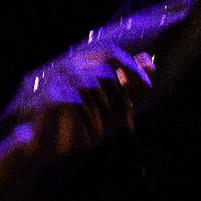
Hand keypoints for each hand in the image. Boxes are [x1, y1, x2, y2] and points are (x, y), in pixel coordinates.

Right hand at [16, 38, 156, 160]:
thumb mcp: (113, 106)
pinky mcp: (53, 96)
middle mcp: (71, 68)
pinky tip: (94, 137)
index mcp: (85, 66)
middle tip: (131, 110)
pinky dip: (91, 121)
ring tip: (108, 132)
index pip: (112, 54)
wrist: (49, 146)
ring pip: (94, 85)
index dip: (132, 67)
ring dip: (106, 110)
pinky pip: (80, 102)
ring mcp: (60, 80)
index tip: (148, 86)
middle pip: (104, 67)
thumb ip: (130, 86)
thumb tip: (152, 64)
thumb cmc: (83, 124)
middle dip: (122, 89)